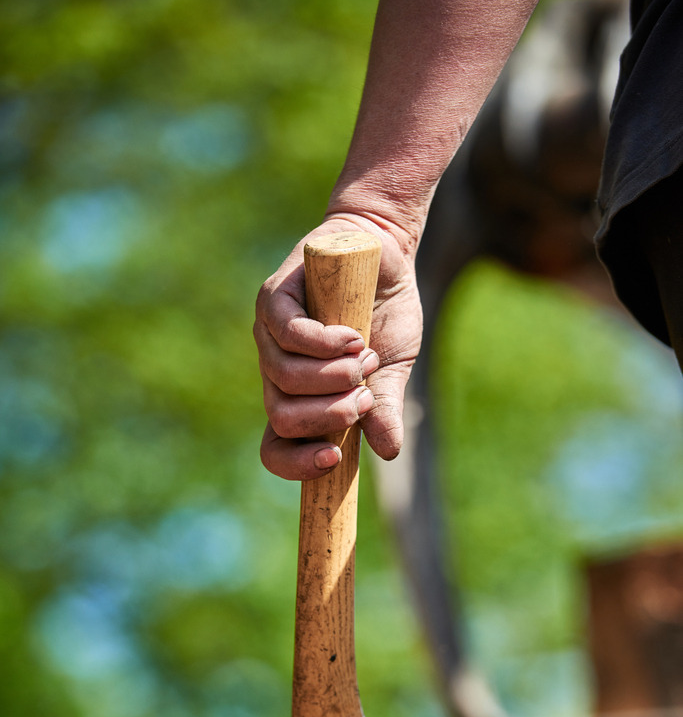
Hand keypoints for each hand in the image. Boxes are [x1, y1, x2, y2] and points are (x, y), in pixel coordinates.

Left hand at [253, 215, 422, 480]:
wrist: (385, 252)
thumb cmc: (384, 314)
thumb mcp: (394, 369)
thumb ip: (385, 408)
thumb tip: (389, 452)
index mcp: (299, 400)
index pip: (276, 448)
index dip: (297, 464)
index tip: (336, 458)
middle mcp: (277, 372)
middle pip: (281, 418)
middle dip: (329, 416)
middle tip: (364, 397)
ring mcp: (269, 336)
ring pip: (284, 378)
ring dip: (333, 377)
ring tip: (365, 359)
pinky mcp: (274, 298)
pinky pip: (289, 334)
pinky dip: (325, 344)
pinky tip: (352, 339)